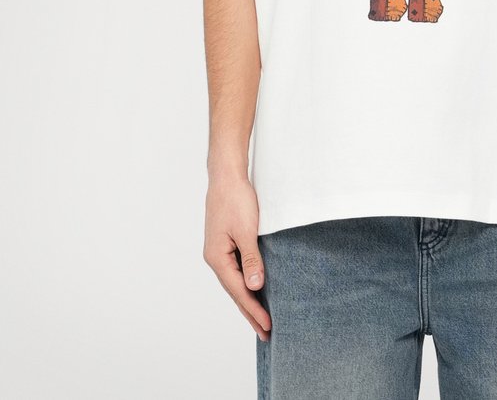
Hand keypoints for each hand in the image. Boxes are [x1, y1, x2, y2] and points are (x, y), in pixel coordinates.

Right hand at [203, 172, 271, 340]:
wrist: (226, 176)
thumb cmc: (236, 200)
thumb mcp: (247, 231)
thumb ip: (251, 259)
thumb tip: (255, 286)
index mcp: (217, 258)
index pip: (239, 291)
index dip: (254, 310)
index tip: (268, 326)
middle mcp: (215, 258)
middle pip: (235, 291)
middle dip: (250, 313)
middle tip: (266, 334)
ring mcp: (219, 251)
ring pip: (235, 282)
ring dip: (248, 300)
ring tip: (261, 319)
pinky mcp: (225, 243)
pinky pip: (236, 270)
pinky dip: (246, 283)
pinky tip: (254, 289)